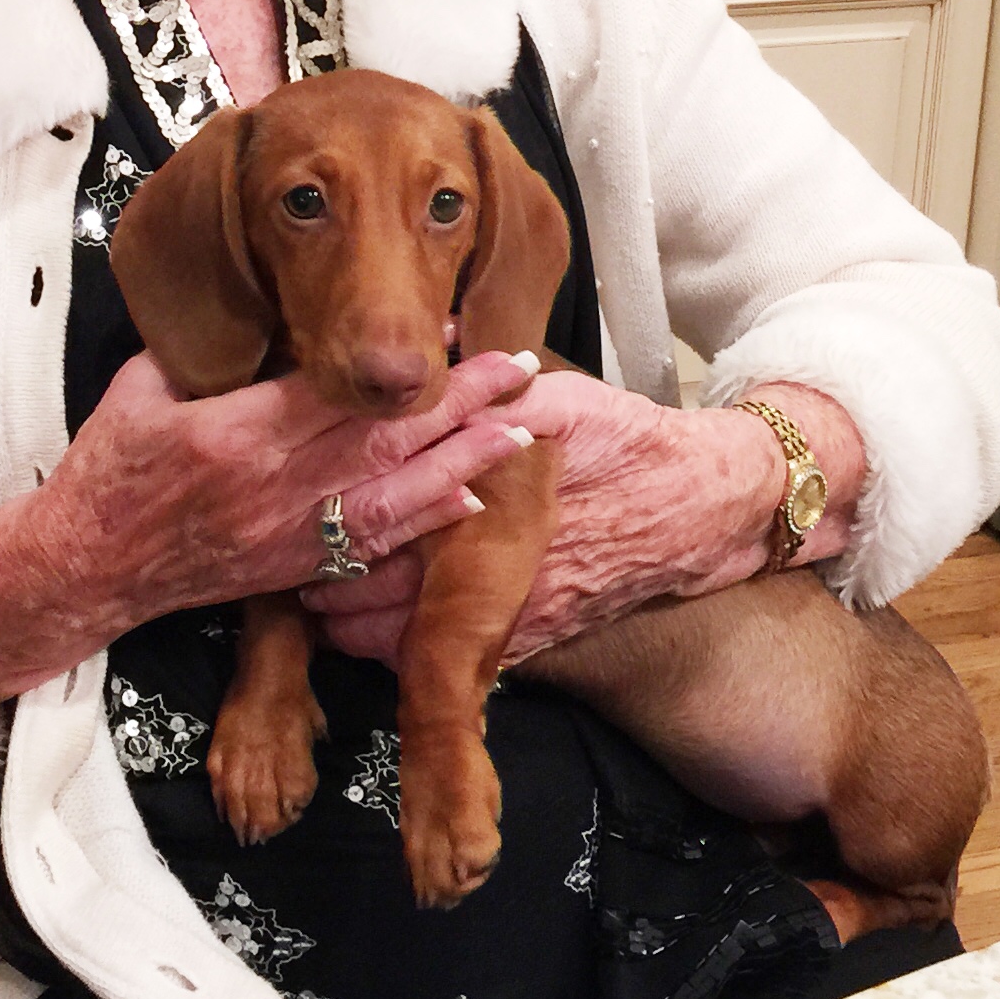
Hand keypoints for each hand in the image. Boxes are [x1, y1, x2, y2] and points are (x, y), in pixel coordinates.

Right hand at [0, 347, 541, 711]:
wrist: (87, 569)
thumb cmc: (109, 469)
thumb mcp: (141, 387)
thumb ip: (205, 349)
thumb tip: (256, 302)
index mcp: (237, 432)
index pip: (338, 387)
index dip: (400, 361)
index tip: (452, 324)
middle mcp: (275, 487)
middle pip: (384, 438)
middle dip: (460, 402)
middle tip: (523, 367)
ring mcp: (289, 534)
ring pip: (393, 493)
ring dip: (463, 460)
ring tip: (522, 430)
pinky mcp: (293, 569)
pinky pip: (371, 545)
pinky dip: (423, 523)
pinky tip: (470, 501)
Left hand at [301, 377, 863, 669]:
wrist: (705, 507)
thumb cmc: (631, 446)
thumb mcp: (564, 398)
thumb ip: (495, 382)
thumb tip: (439, 339)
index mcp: (493, 507)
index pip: (393, 529)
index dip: (338, 535)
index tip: (301, 527)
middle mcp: (498, 570)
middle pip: (387, 598)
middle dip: (335, 588)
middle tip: (294, 573)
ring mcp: (515, 611)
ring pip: (414, 639)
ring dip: (362, 627)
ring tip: (322, 605)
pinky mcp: (533, 635)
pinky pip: (457, 659)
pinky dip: (412, 649)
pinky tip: (377, 635)